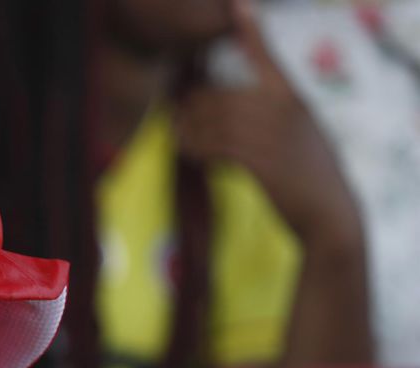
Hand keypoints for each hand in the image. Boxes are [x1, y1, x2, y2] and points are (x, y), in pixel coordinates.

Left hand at [174, 0, 361, 249]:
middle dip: (191, 104)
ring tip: (176, 135)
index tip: (236, 5)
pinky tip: (189, 154)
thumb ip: (272, 116)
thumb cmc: (310, 176)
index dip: (250, 31)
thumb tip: (229, 113)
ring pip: (212, 122)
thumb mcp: (299, 134)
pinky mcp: (259, 162)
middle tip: (172, 111)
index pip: (267, 57)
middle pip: (219, 96)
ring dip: (188, 130)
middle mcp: (282, 110)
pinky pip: (215, 148)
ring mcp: (270, 135)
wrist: (328, 214)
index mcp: (292, 97)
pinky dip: (196, 150)